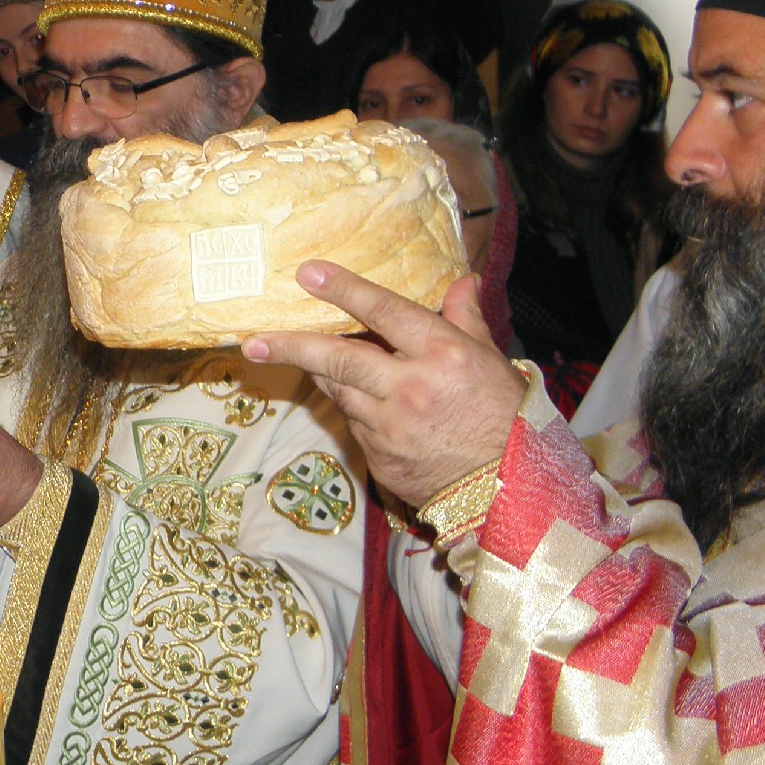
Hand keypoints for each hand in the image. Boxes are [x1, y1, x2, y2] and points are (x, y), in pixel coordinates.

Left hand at [242, 263, 525, 505]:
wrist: (510, 490)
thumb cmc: (505, 418)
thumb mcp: (492, 361)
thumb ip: (466, 319)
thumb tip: (461, 280)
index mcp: (442, 355)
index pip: (384, 312)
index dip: (344, 290)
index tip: (308, 274)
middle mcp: (410, 388)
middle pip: (337, 358)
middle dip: (290, 346)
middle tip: (253, 340)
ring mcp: (390, 427)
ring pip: (339, 391)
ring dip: (324, 374)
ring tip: (302, 358)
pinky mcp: (379, 457)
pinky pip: (354, 423)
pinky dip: (354, 409)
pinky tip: (366, 404)